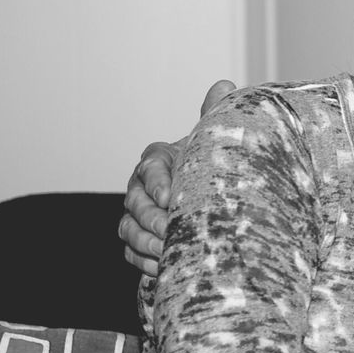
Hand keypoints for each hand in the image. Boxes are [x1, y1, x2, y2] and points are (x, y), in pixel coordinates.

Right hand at [120, 80, 236, 274]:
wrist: (214, 201)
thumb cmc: (212, 167)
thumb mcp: (216, 143)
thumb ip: (215, 116)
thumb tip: (224, 84)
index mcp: (158, 160)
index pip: (150, 168)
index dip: (158, 183)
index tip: (172, 198)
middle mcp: (141, 186)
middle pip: (134, 202)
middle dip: (150, 218)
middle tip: (169, 230)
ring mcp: (137, 214)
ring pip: (128, 229)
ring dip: (144, 242)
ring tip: (165, 252)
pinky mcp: (138, 239)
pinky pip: (131, 252)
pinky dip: (144, 261)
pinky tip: (162, 267)